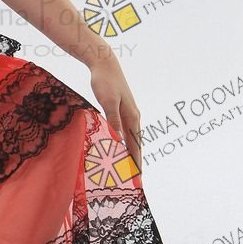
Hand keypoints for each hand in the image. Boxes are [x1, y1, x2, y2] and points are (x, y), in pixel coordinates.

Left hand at [88, 51, 142, 168]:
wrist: (104, 64)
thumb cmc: (106, 82)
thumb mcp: (108, 102)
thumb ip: (113, 120)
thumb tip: (118, 140)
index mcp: (132, 117)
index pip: (136, 145)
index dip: (136, 162)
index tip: (137, 178)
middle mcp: (133, 117)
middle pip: (135, 144)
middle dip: (134, 162)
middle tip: (133, 180)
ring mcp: (127, 114)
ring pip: (130, 139)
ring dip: (128, 153)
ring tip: (126, 168)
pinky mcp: (120, 110)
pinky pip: (123, 131)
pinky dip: (122, 142)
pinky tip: (117, 147)